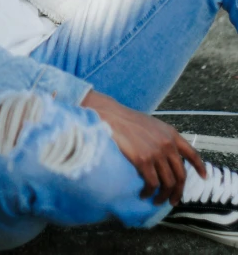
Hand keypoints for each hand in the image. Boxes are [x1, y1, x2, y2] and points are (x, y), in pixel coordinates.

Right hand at [82, 89, 206, 205]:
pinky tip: (144, 194)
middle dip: (178, 192)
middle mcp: (167, 144)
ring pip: (167, 183)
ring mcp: (156, 153)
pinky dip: (149, 193)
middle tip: (172, 200)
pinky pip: (152, 184)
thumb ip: (165, 139)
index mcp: (172, 134)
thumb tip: (171, 157)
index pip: (191, 153)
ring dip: (163, 196)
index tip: (204, 176)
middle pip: (181, 175)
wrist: (113, 117)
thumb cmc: (130, 121)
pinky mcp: (143, 160)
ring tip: (157, 200)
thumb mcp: (154, 125)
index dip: (200, 167)